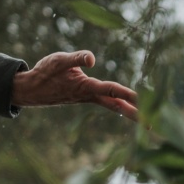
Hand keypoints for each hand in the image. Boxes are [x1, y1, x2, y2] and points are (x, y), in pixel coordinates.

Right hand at [11, 50, 138, 119]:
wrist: (32, 90)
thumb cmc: (45, 73)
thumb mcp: (59, 60)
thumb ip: (77, 58)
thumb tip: (92, 59)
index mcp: (87, 87)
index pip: (112, 90)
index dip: (128, 95)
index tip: (144, 101)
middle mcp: (90, 96)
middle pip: (118, 106)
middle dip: (135, 114)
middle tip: (152, 125)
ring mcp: (89, 98)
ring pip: (113, 106)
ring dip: (130, 111)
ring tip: (146, 119)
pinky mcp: (86, 98)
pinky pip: (107, 103)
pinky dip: (119, 106)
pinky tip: (126, 107)